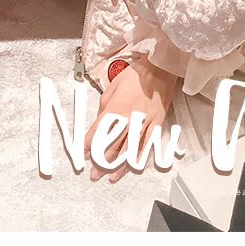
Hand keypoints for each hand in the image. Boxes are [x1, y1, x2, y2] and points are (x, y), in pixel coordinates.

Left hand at [84, 59, 178, 183]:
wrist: (160, 68)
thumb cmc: (137, 73)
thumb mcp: (114, 84)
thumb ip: (106, 104)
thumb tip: (101, 118)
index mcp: (117, 106)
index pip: (99, 130)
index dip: (90, 144)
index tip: (84, 153)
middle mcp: (131, 117)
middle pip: (114, 144)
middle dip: (102, 161)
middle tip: (94, 173)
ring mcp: (145, 122)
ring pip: (131, 149)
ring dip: (120, 166)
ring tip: (111, 178)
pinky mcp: (157, 123)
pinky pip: (149, 144)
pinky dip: (141, 157)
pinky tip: (135, 167)